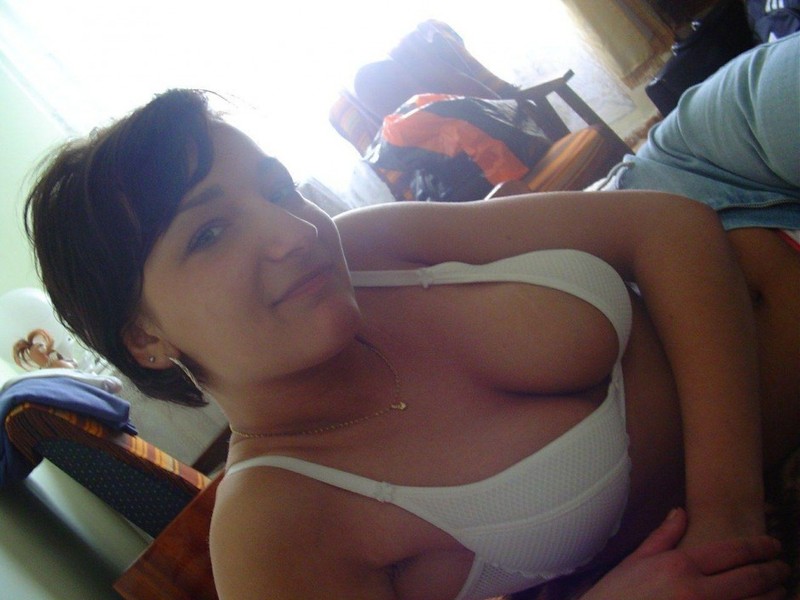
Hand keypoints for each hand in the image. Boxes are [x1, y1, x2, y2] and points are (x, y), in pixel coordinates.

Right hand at [582, 508, 788, 599]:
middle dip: (774, 572)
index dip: (760, 547)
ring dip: (773, 597)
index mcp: (680, 565)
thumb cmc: (616, 595)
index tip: (774, 546)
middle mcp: (697, 591)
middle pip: (752, 579)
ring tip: (779, 591)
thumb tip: (681, 511)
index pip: (733, 551)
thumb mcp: (636, 560)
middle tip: (784, 568)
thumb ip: (664, 536)